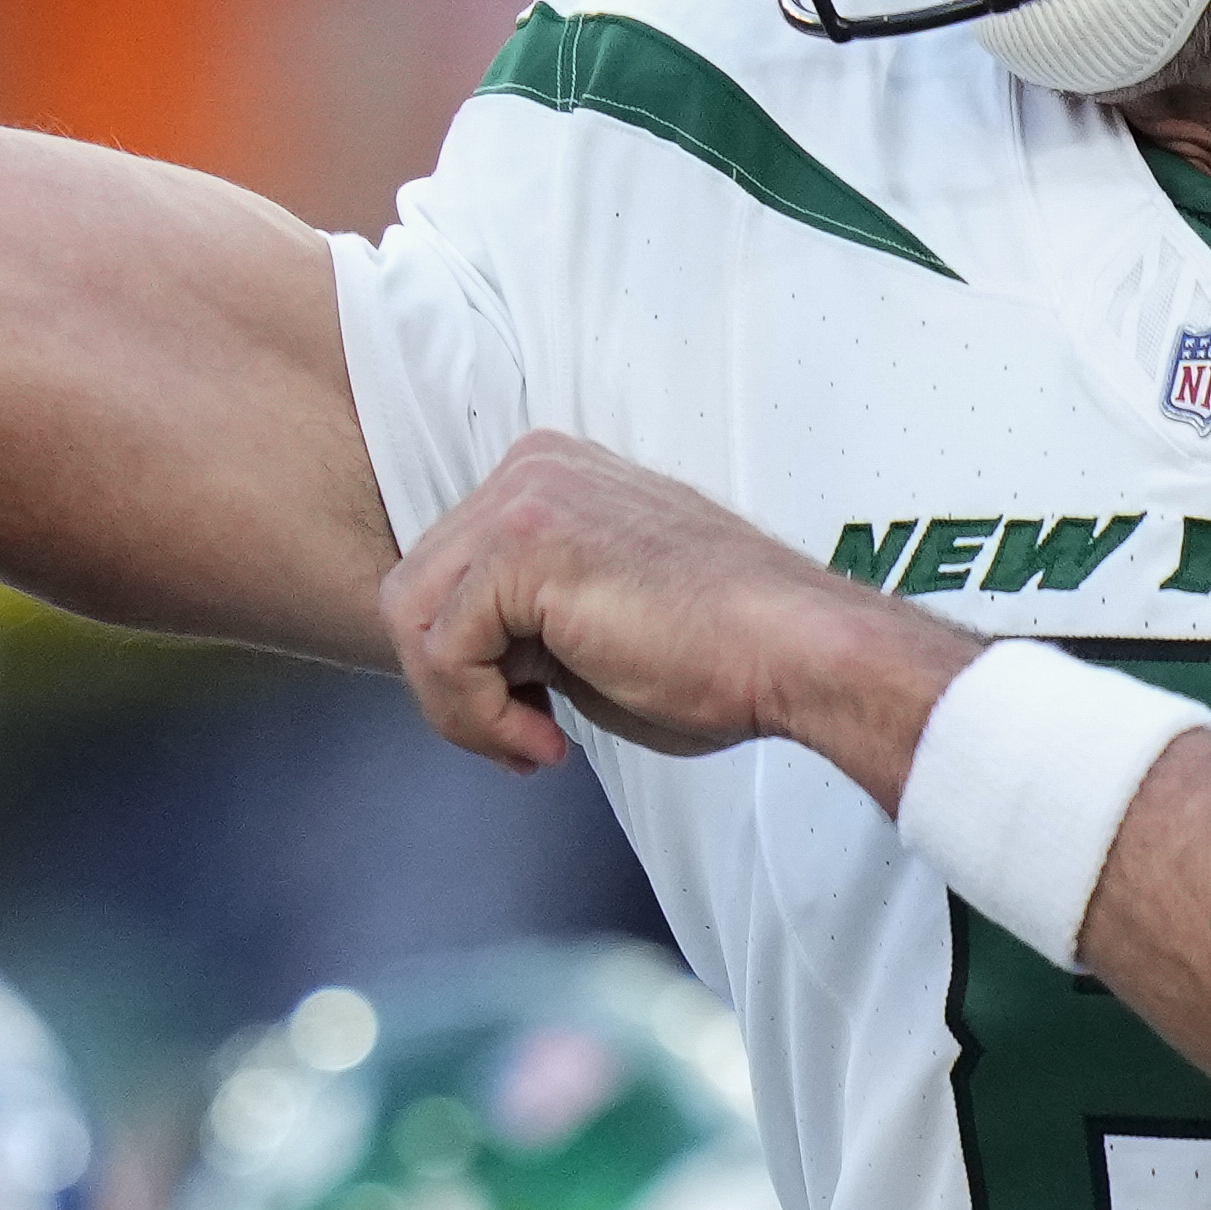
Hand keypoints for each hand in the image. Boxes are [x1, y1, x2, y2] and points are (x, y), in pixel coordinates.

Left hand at [380, 431, 967, 790]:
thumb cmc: (722, 656)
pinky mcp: (523, 547)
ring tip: (533, 741)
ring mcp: (523, 498)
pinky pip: (443, 651)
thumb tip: (461, 661)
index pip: (446, 575)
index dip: (469, 665)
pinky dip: (478, 717)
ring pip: (411, 621)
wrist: (799, 654)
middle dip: (452, 689)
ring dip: (460, 709)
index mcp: (548, 476)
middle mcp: (529, 469)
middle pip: (412, 594)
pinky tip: (547, 739)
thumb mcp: (590, 621)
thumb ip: (522, 618)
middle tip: (524, 740)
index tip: (530, 717)